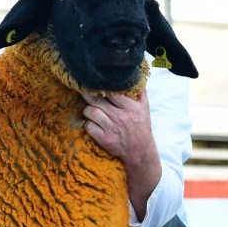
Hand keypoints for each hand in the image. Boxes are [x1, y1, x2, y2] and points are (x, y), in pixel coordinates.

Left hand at [82, 91, 159, 216]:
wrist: (140, 151)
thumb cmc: (141, 126)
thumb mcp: (144, 108)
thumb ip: (139, 91)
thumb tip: (135, 76)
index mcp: (130, 107)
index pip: (111, 92)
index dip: (99, 86)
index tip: (92, 82)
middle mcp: (121, 117)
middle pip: (97, 101)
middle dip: (87, 95)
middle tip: (83, 91)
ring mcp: (112, 129)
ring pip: (91, 113)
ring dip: (87, 110)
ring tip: (90, 109)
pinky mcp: (105, 139)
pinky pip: (89, 127)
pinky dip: (88, 124)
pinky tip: (92, 123)